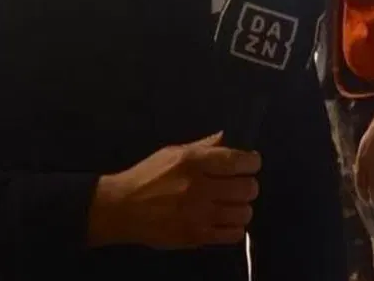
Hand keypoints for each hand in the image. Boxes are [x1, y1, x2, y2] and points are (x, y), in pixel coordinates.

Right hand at [90, 132, 260, 248]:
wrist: (122, 208)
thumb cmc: (147, 176)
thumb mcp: (172, 152)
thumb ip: (203, 146)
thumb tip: (227, 137)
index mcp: (193, 162)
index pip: (237, 161)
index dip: (252, 162)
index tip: (251, 163)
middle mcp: (199, 187)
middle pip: (247, 188)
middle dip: (249, 185)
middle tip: (240, 186)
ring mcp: (198, 214)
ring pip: (244, 212)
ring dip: (242, 207)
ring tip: (232, 205)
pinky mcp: (196, 236)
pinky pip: (232, 234)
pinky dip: (235, 227)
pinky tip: (226, 221)